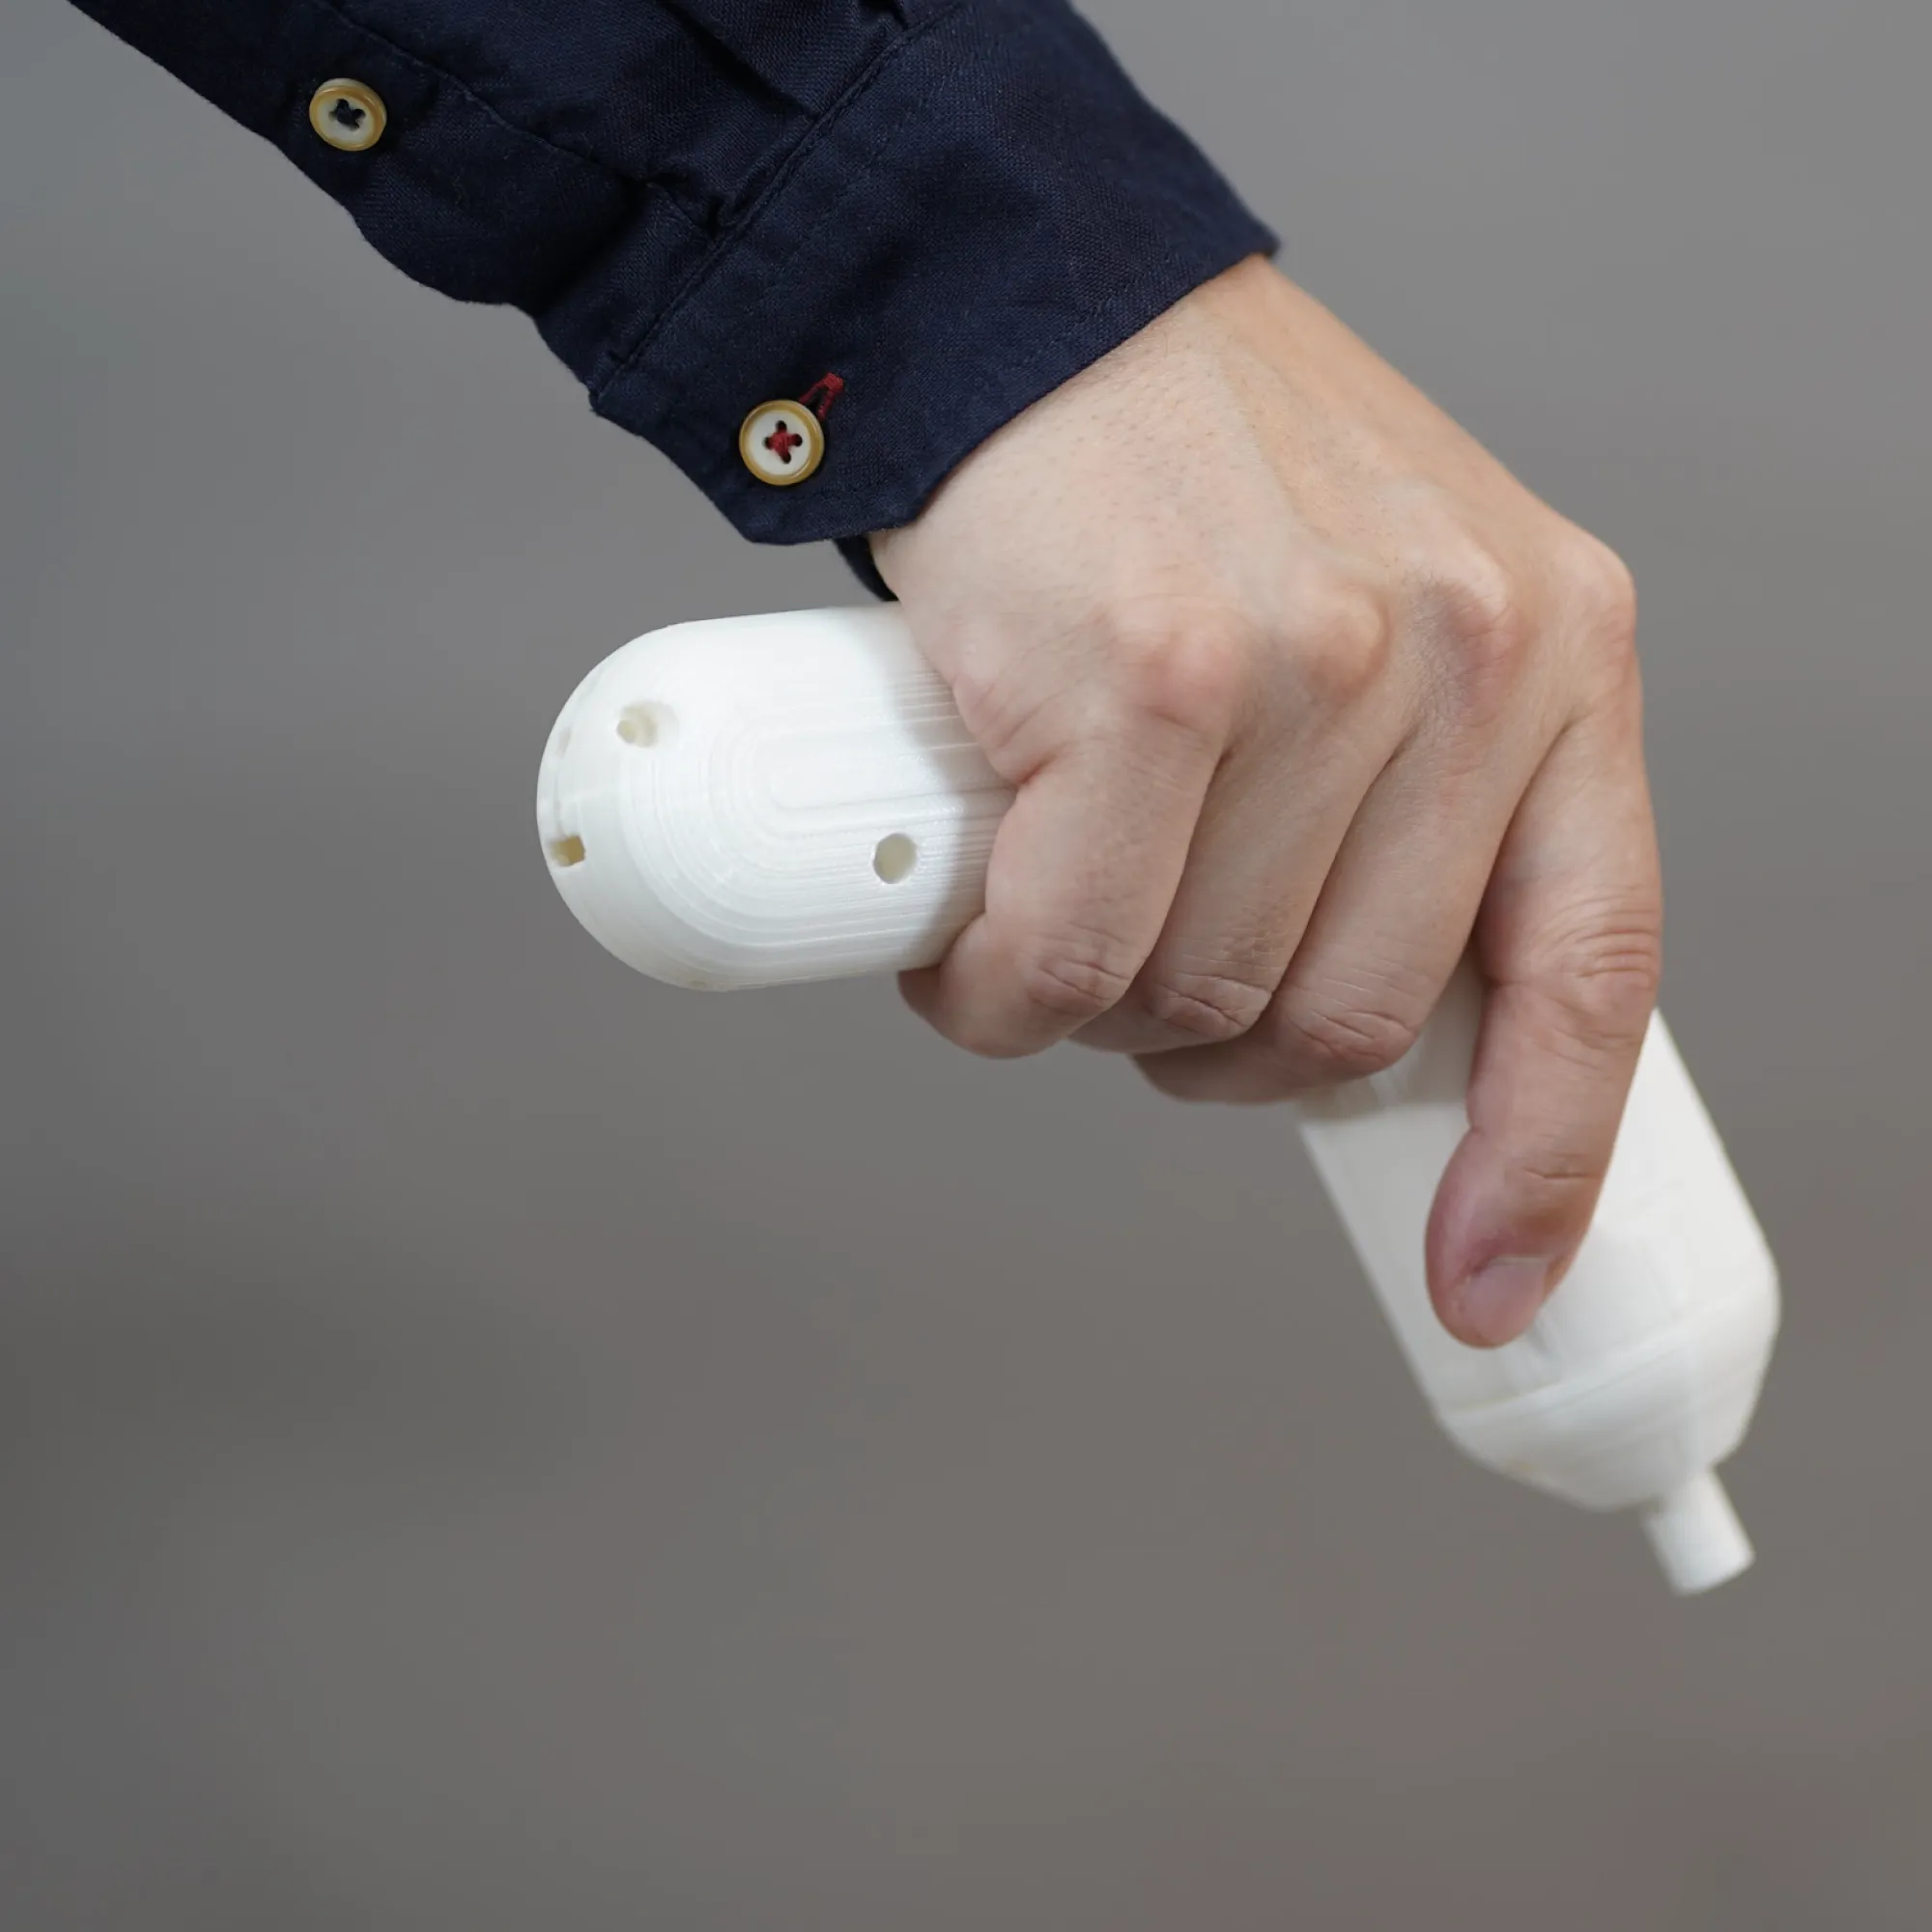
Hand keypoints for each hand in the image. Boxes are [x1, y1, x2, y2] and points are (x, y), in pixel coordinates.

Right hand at [867, 254, 1660, 1350]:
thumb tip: (1357, 1019)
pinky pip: (1065, 959)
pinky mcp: (1146, 683)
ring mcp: (1306, 665)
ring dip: (1095, 1020)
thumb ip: (1417, 791)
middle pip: (1345, 1015)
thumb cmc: (1190, 481)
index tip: (1484, 1275)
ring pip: (1196, 1001)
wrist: (1030, 313)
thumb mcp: (1390, 606)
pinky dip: (996, 995)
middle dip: (1216, 1052)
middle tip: (1136, 977)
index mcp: (1553, 648)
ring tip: (1040, 919)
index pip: (1591, 962)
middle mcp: (1460, 651)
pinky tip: (964, 942)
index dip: (1539, 1152)